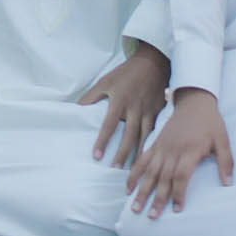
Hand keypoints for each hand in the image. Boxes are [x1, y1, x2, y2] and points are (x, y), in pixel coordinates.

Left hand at [80, 41, 170, 168]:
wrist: (152, 64)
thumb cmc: (125, 74)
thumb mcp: (105, 81)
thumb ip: (91, 96)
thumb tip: (76, 108)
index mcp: (119, 101)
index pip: (109, 125)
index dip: (102, 141)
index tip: (96, 156)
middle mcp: (134, 109)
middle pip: (128, 135)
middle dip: (122, 153)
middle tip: (115, 169)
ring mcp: (148, 112)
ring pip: (144, 137)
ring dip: (138, 154)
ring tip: (133, 171)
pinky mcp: (158, 113)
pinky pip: (155, 133)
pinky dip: (152, 146)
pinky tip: (149, 158)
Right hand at [125, 83, 228, 214]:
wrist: (194, 100)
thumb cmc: (210, 122)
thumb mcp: (223, 140)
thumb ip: (226, 162)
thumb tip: (228, 184)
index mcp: (190, 150)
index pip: (181, 175)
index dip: (178, 193)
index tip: (177, 210)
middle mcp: (172, 150)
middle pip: (162, 177)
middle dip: (156, 198)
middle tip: (151, 216)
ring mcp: (162, 146)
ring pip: (149, 171)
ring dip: (141, 190)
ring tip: (134, 207)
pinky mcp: (155, 143)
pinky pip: (142, 159)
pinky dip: (133, 174)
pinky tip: (127, 187)